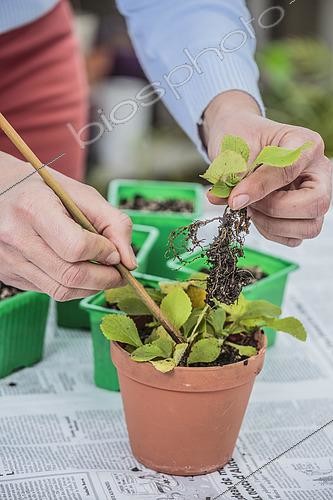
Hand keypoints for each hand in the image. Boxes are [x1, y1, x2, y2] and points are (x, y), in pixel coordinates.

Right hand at [0, 152, 135, 298]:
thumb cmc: (44, 190)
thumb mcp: (81, 194)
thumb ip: (113, 222)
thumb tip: (130, 261)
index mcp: (33, 208)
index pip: (76, 246)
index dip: (103, 252)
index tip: (114, 251)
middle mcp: (16, 237)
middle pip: (70, 275)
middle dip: (105, 279)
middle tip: (119, 273)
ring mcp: (9, 259)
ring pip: (61, 291)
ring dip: (91, 287)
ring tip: (102, 273)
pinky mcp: (8, 274)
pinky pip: (48, 291)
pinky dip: (72, 287)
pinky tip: (78, 271)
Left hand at [202, 91, 331, 245]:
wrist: (239, 142)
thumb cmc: (241, 138)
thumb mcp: (235, 148)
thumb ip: (236, 172)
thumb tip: (234, 202)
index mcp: (305, 144)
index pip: (290, 169)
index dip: (260, 187)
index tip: (234, 198)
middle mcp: (318, 171)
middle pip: (315, 204)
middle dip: (275, 209)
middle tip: (247, 201)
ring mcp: (314, 196)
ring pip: (308, 227)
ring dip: (272, 224)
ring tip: (250, 207)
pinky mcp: (303, 216)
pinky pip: (294, 238)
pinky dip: (271, 232)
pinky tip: (256, 215)